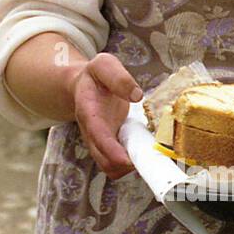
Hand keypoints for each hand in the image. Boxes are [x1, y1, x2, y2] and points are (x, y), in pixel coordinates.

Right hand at [69, 52, 142, 178]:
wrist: (82, 86)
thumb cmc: (94, 76)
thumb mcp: (103, 65)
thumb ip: (118, 76)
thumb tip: (137, 95)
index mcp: (89, 113)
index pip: (97, 137)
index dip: (112, 151)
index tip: (128, 160)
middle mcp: (93, 133)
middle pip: (104, 162)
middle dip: (126, 165)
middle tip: (151, 154)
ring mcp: (101, 143)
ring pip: (113, 168)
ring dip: (131, 166)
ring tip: (151, 150)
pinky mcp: (111, 147)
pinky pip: (120, 164)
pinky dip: (134, 162)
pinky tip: (147, 147)